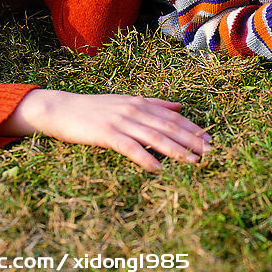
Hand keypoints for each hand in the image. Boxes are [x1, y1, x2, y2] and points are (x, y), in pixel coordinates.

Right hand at [0, 90, 210, 171]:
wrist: (61, 109)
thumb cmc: (95, 108)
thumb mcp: (127, 102)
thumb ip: (154, 104)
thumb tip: (179, 106)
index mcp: (141, 103)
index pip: (173, 117)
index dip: (193, 129)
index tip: (211, 140)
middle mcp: (134, 110)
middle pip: (170, 127)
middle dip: (192, 140)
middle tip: (210, 153)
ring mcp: (121, 121)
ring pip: (155, 137)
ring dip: (176, 150)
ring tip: (192, 162)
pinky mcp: (106, 134)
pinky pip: (130, 148)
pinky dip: (146, 158)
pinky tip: (158, 169)